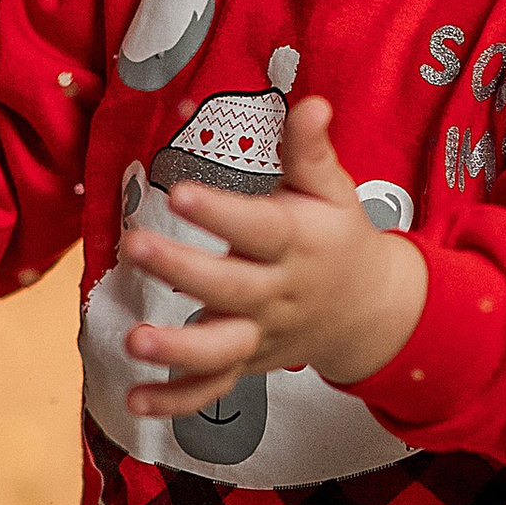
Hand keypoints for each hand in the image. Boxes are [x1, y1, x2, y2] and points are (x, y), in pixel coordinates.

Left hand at [123, 96, 425, 419]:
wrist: (371, 310)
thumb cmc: (339, 239)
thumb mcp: (333, 191)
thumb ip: (310, 151)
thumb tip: (308, 102)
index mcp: (298, 244)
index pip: (259, 228)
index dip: (221, 213)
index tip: (181, 192)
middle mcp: (278, 294)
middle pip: (230, 288)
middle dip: (182, 271)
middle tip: (135, 246)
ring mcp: (260, 335)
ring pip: (221, 350)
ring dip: (177, 350)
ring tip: (134, 340)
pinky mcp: (246, 364)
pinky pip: (212, 389)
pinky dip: (175, 402)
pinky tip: (135, 400)